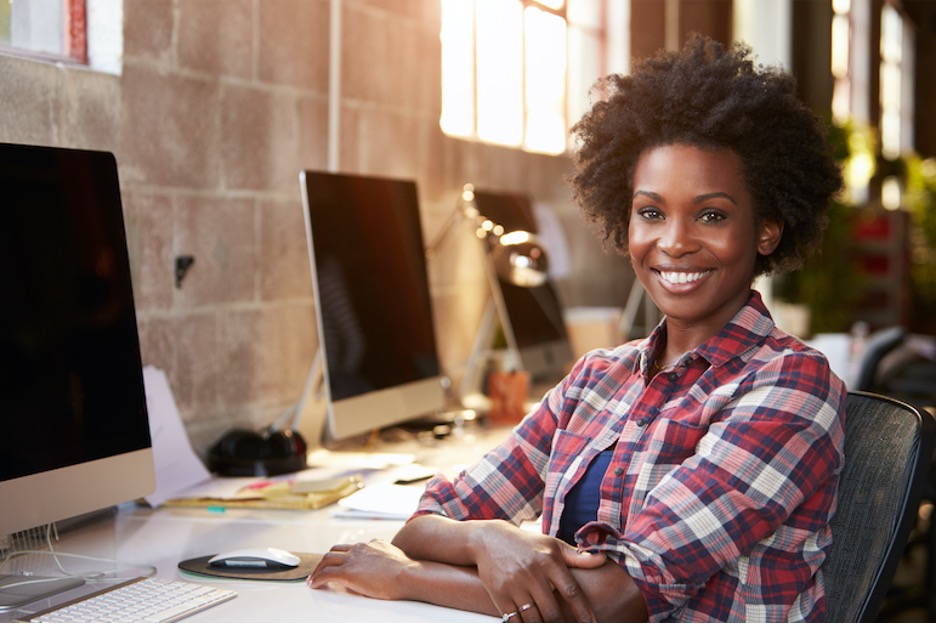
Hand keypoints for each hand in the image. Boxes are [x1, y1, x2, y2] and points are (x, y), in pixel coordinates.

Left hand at [307, 540, 414, 599]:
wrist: (408, 574)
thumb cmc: (407, 572)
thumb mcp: (395, 559)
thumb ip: (384, 559)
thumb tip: (380, 568)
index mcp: (372, 545)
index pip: (352, 547)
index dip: (343, 555)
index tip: (340, 562)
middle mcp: (360, 548)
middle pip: (335, 550)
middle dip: (326, 560)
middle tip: (321, 569)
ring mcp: (353, 558)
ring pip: (327, 559)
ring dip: (319, 569)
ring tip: (314, 578)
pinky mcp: (347, 572)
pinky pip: (326, 574)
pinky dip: (317, 579)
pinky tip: (314, 585)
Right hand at [469, 521, 604, 621]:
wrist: (489, 540)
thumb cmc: (527, 544)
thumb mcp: (552, 545)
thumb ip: (577, 557)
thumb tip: (603, 559)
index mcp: (549, 560)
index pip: (571, 592)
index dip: (583, 612)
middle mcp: (532, 573)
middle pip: (553, 611)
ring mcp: (515, 585)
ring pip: (534, 620)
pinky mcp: (499, 595)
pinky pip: (515, 620)